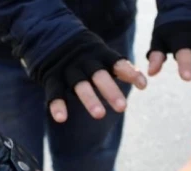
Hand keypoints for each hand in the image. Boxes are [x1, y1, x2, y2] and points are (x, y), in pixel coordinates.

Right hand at [33, 31, 147, 122]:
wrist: (47, 32)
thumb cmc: (84, 52)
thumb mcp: (101, 54)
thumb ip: (120, 68)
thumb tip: (143, 83)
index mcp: (99, 54)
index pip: (117, 63)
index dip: (130, 73)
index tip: (143, 85)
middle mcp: (85, 61)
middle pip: (99, 75)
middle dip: (110, 90)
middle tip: (123, 108)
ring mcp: (67, 69)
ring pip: (79, 84)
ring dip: (89, 99)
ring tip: (100, 115)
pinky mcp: (50, 76)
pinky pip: (54, 91)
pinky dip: (57, 105)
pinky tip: (61, 118)